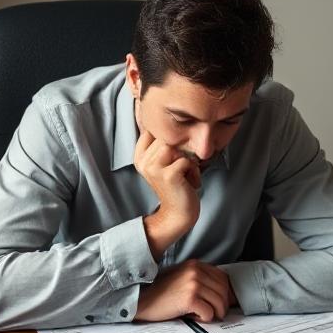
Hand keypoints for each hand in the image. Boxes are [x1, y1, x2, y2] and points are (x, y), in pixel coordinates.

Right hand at [134, 129, 201, 258]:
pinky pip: (186, 160)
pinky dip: (193, 171)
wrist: (178, 213)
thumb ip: (164, 144)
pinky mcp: (167, 175)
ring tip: (186, 173)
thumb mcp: (166, 162)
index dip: (169, 137)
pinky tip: (190, 182)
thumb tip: (175, 120)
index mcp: (139, 156)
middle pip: (167, 137)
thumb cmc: (177, 184)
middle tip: (183, 168)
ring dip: (187, 160)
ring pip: (176, 146)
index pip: (153, 129)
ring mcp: (153, 168)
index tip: (174, 155)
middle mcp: (142, 161)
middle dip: (181, 150)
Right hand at [136, 260, 236, 322]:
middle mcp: (195, 271)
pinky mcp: (189, 299)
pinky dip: (204, 319)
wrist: (141, 300)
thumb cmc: (161, 292)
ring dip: (214, 313)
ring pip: (219, 303)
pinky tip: (192, 316)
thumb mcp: (181, 277)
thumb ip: (200, 279)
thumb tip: (223, 292)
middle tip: (214, 313)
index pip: (223, 278)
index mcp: (195, 264)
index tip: (220, 303)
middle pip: (224, 291)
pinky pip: (209, 313)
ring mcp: (193, 284)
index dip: (225, 293)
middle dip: (222, 305)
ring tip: (202, 315)